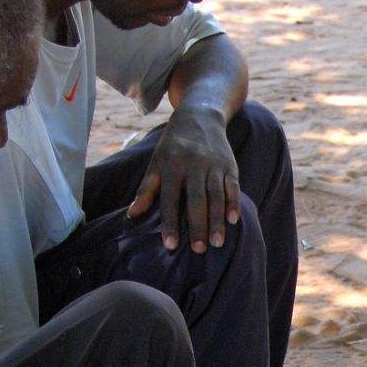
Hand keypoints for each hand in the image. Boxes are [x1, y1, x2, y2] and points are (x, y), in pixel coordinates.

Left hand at [126, 108, 238, 253]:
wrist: (200, 117)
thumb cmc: (173, 146)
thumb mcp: (157, 162)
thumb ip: (147, 189)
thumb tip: (132, 214)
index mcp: (172, 165)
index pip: (170, 199)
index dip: (170, 223)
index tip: (171, 245)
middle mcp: (193, 165)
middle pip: (196, 199)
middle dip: (198, 225)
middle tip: (199, 250)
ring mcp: (214, 165)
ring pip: (216, 196)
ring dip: (217, 220)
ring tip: (217, 243)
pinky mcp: (229, 165)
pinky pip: (233, 186)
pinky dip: (234, 203)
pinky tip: (234, 221)